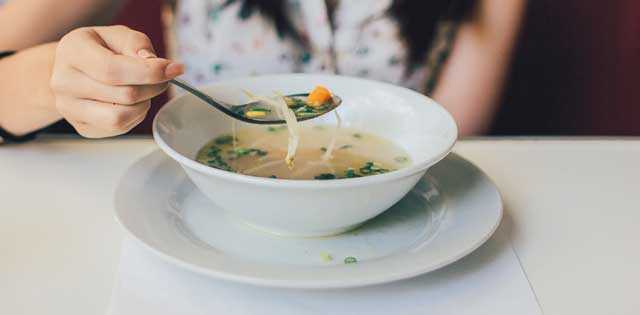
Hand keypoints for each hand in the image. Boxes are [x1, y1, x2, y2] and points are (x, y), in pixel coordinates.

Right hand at [50, 25, 183, 137]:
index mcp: (72, 52)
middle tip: (162, 78)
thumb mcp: (117, 34)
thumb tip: (153, 62)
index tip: (174, 69)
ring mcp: (69, 108)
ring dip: (144, 104)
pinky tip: (132, 103)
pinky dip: (135, 116)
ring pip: (121, 117)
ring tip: (144, 90)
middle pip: (124, 95)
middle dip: (153, 87)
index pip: (113, 70)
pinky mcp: (81, 127)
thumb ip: (136, 43)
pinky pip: (118, 129)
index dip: (149, 72)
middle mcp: (64, 82)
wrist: (73, 69)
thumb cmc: (99, 49)